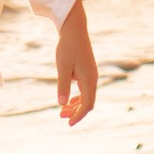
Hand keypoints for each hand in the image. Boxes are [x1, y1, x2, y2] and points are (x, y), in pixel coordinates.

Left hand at [55, 0, 97, 124]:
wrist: (74, 30)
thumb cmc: (67, 48)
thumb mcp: (63, 67)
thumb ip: (63, 86)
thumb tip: (62, 104)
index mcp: (89, 79)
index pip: (87, 105)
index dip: (79, 116)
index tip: (68, 123)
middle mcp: (93, 78)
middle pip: (88, 102)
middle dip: (76, 112)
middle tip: (61, 116)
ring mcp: (92, 74)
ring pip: (87, 96)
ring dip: (76, 105)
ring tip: (63, 110)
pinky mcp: (88, 71)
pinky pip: (86, 89)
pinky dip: (78, 97)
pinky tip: (69, 100)